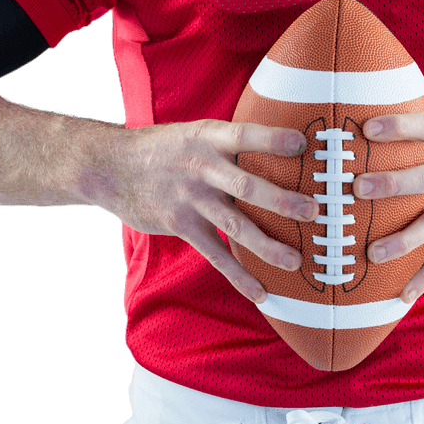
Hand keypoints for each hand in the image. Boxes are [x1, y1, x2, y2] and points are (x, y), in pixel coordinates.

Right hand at [99, 120, 318, 304]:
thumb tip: (283, 143)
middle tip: (313, 211)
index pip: (244, 135)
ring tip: (296, 261)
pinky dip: (238, 275)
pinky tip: (261, 292)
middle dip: (281, 200)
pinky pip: (214, 254)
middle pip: (246, 185)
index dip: (272, 139)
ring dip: (267, 245)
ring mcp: (190, 198)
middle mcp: (200, 167)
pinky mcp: (180, 225)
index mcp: (208, 136)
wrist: (111, 167)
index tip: (303, 144)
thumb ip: (230, 141)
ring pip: (234, 225)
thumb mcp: (196, 131)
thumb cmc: (166, 148)